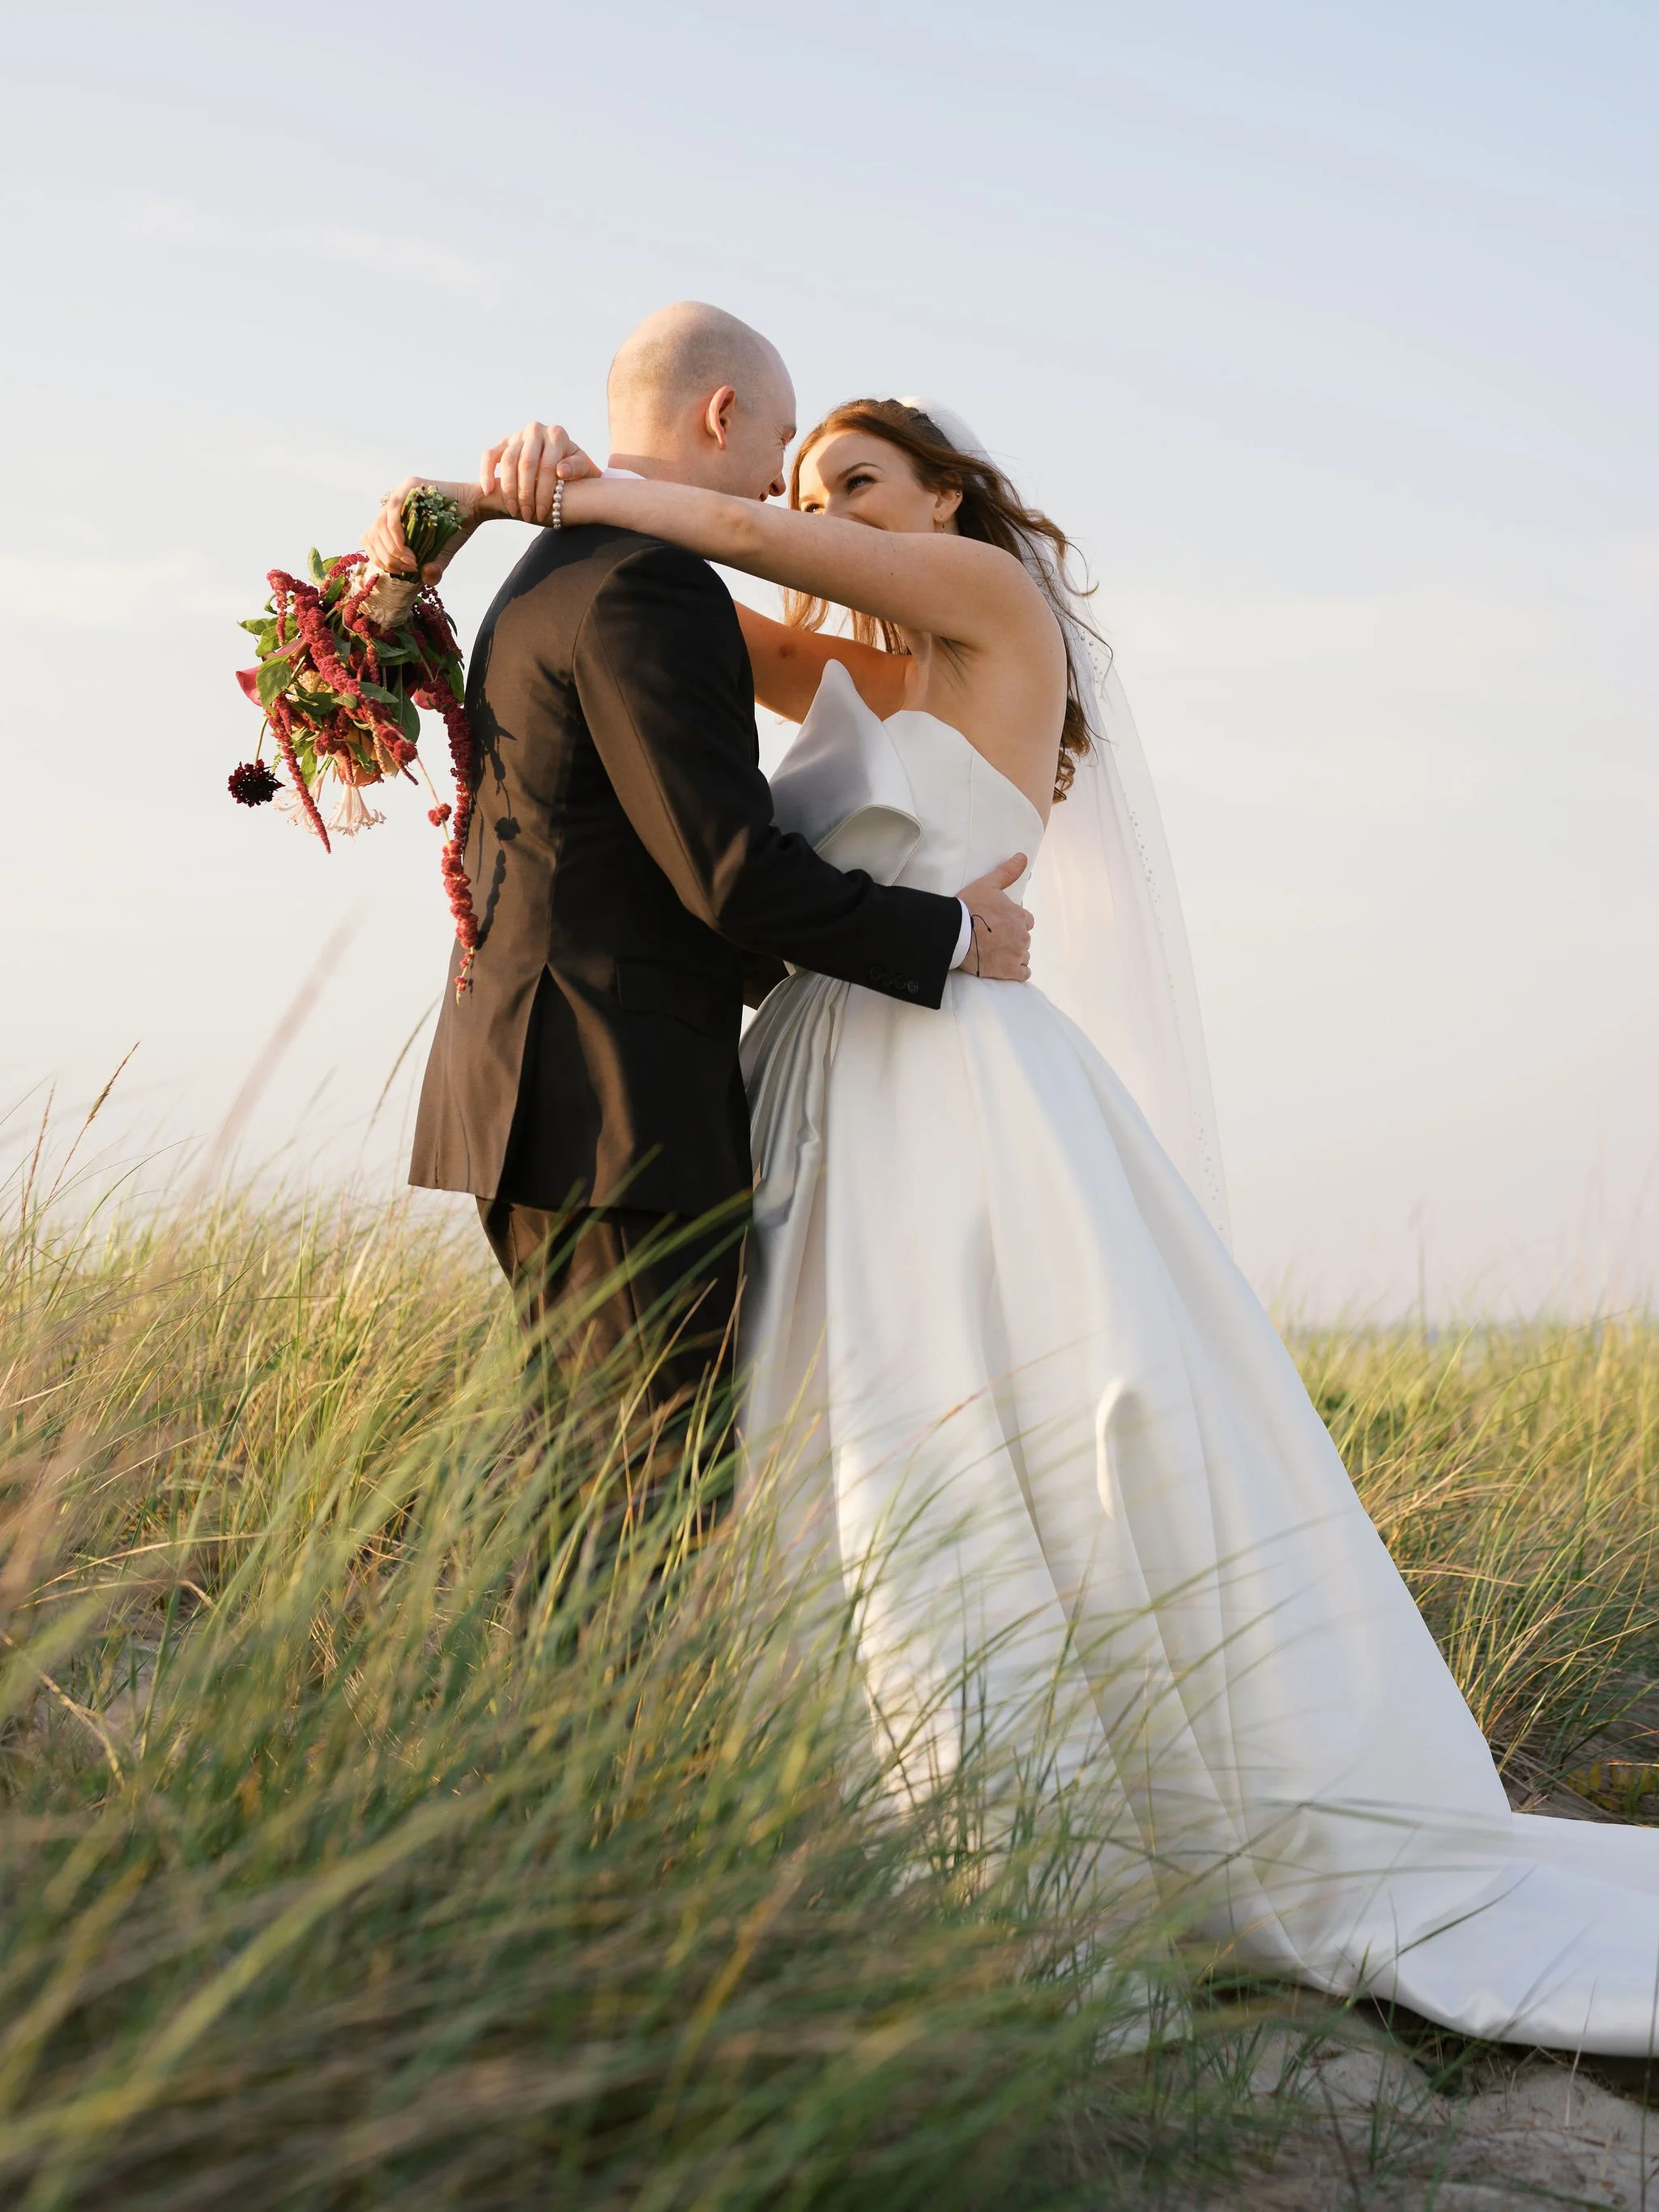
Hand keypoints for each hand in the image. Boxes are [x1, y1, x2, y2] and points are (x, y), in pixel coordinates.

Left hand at [360, 476, 484, 581]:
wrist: (476, 508)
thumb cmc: (457, 530)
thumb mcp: (441, 555)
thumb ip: (431, 569)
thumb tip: (424, 576)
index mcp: (393, 519)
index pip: (371, 537)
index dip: (378, 557)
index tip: (397, 571)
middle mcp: (392, 504)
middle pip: (372, 533)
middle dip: (387, 557)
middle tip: (408, 569)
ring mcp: (398, 493)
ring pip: (378, 524)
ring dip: (392, 549)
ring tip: (411, 562)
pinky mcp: (408, 487)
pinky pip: (391, 512)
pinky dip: (395, 535)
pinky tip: (407, 549)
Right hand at [481, 420, 599, 523]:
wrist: (561, 460)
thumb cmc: (575, 469)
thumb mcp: (583, 468)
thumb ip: (577, 467)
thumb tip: (561, 471)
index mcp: (557, 434)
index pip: (548, 465)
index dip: (544, 492)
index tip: (541, 513)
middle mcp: (535, 429)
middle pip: (526, 463)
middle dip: (526, 493)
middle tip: (527, 515)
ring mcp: (517, 434)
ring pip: (507, 460)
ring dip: (508, 488)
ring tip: (513, 510)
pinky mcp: (502, 442)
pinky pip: (489, 455)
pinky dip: (486, 472)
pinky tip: (488, 490)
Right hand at [958, 855, 1032, 980]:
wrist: (954, 933)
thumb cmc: (969, 907)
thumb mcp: (988, 884)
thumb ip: (1008, 872)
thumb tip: (1023, 856)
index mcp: (1020, 916)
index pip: (1027, 921)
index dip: (1015, 922)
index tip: (1001, 924)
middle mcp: (1022, 935)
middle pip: (1024, 939)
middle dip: (1013, 939)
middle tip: (994, 938)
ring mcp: (1017, 954)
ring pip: (1023, 956)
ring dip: (1013, 954)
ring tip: (995, 952)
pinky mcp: (1009, 971)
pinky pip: (1023, 973)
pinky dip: (1016, 971)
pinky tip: (1004, 967)